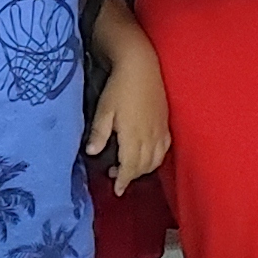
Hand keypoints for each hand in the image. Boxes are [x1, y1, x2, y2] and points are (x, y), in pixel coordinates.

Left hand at [87, 48, 170, 189]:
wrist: (141, 67)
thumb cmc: (119, 88)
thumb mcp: (104, 110)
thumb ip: (99, 133)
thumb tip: (92, 152)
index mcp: (133, 136)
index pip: (130, 167)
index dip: (123, 180)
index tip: (117, 190)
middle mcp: (150, 137)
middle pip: (143, 166)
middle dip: (131, 176)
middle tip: (116, 176)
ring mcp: (160, 130)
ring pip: (155, 160)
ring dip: (143, 169)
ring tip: (129, 167)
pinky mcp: (165, 123)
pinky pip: (164, 148)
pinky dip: (156, 158)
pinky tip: (148, 155)